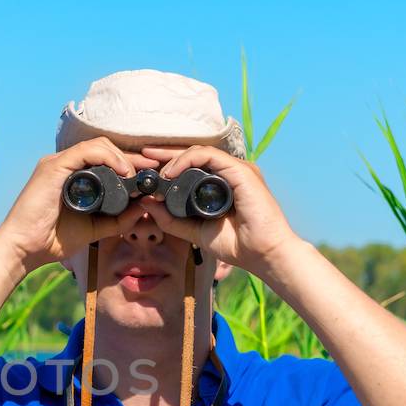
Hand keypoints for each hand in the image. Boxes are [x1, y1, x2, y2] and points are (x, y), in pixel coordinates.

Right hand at [0, 137, 159, 273]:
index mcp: (71, 176)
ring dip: (122, 157)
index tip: (149, 173)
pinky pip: (87, 152)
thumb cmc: (51, 240)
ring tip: (137, 175)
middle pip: (104, 148)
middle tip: (152, 169)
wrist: (24, 249)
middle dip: (131, 157)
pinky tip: (122, 171)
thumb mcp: (93, 229)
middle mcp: (64, 164)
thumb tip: (143, 208)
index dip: (129, 163)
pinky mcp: (53, 166)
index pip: (104, 159)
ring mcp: (57, 163)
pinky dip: (108, 157)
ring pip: (98, 145)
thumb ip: (117, 219)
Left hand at [133, 145, 299, 276]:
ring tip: (155, 169)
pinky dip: (188, 160)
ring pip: (199, 152)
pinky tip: (171, 172)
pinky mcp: (241, 171)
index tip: (146, 166)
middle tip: (142, 155)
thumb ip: (171, 218)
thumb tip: (146, 202)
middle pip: (193, 155)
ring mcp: (236, 170)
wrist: (262, 254)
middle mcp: (229, 173)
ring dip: (174, 158)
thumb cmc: (236, 244)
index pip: (191, 166)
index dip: (168, 163)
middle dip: (166, 154)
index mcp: (221, 183)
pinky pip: (210, 156)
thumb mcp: (194, 231)